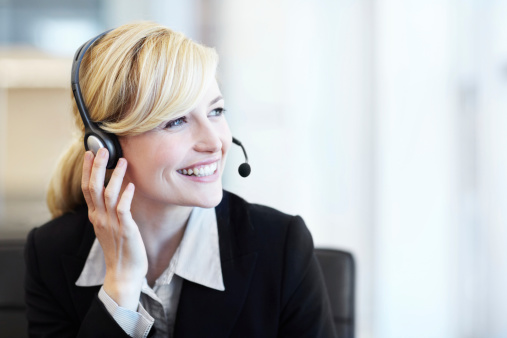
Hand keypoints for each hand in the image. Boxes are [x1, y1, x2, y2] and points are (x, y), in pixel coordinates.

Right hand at [81, 148, 147, 310]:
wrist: (124, 274)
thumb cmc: (120, 249)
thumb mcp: (110, 227)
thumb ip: (109, 210)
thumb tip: (115, 193)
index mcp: (95, 216)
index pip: (87, 188)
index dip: (87, 170)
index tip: (89, 153)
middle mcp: (100, 218)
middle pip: (93, 187)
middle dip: (97, 166)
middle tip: (102, 149)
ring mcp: (112, 224)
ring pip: (109, 195)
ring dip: (115, 176)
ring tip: (122, 161)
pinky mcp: (125, 230)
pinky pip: (123, 209)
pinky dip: (126, 196)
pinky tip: (131, 185)